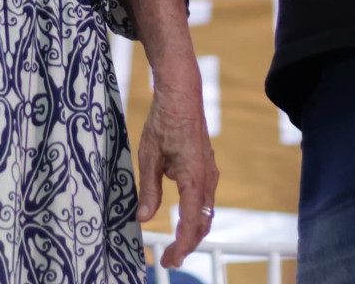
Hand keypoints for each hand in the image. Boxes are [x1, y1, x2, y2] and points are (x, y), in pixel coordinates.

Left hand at [136, 75, 218, 267]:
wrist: (182, 95)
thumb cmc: (164, 121)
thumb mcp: (149, 156)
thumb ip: (149, 190)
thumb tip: (144, 219)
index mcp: (194, 178)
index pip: (191, 222)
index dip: (181, 245)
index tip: (169, 260)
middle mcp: (208, 179)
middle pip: (203, 223)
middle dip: (187, 244)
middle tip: (169, 260)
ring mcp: (210, 173)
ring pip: (206, 212)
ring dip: (192, 232)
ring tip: (174, 246)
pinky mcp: (207, 168)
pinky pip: (205, 200)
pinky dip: (195, 216)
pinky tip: (182, 220)